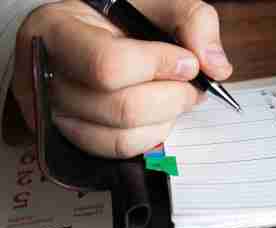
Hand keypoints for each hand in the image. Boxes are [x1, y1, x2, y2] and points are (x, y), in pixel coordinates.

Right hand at [12, 0, 231, 157]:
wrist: (86, 33)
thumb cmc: (117, 17)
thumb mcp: (154, 2)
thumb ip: (192, 20)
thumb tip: (216, 67)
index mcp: (58, 31)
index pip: (110, 65)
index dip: (159, 67)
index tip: (187, 62)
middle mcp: (47, 77)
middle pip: (122, 108)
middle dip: (173, 98)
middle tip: (190, 84)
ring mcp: (56, 115)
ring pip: (123, 137)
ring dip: (165, 119)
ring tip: (176, 95)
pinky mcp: (72, 138)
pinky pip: (118, 152)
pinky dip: (150, 135)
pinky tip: (157, 113)